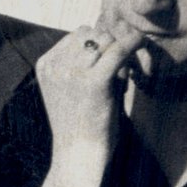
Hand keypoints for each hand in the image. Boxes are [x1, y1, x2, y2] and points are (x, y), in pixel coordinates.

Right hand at [34, 20, 145, 186]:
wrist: (78, 154)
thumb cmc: (79, 123)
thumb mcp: (69, 87)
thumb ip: (79, 61)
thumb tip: (110, 32)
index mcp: (44, 65)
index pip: (78, 34)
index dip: (98, 45)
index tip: (104, 66)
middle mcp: (55, 65)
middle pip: (93, 33)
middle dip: (108, 46)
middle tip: (115, 72)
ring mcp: (73, 72)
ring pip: (107, 39)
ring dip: (119, 52)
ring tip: (119, 77)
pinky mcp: (95, 81)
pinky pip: (120, 49)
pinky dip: (134, 44)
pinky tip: (141, 45)